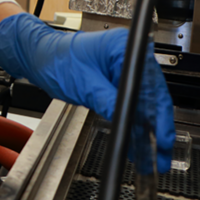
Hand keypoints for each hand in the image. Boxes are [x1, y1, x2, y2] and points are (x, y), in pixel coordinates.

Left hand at [0, 13, 174, 173]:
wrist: (39, 58)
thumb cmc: (55, 62)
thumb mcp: (84, 86)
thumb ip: (108, 102)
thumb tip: (128, 120)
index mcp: (122, 46)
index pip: (151, 85)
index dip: (159, 115)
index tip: (160, 138)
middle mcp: (128, 52)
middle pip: (153, 94)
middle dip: (157, 126)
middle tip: (160, 153)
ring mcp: (124, 64)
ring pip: (145, 100)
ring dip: (147, 127)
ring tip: (152, 153)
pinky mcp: (118, 75)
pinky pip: (133, 99)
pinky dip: (135, 119)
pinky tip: (138, 138)